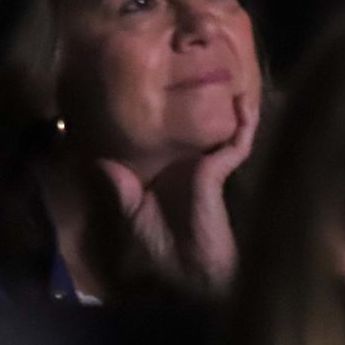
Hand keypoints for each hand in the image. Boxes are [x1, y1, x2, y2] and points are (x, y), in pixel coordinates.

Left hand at [97, 93, 257, 293]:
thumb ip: (120, 189)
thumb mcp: (134, 217)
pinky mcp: (221, 171)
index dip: (172, 117)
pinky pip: (237, 143)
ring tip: (234, 76)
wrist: (191, 275)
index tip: (161, 89)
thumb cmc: (163, 250)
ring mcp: (209, 166)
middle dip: (206, 102)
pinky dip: (244, 123)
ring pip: (225, 129)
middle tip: (205, 70)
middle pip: (203, 127)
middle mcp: (193, 165)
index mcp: (172, 174)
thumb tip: (99, 160)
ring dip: (232, 107)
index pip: (173, 139)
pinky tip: (245, 103)